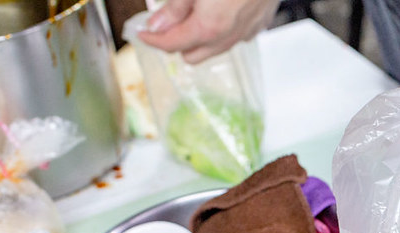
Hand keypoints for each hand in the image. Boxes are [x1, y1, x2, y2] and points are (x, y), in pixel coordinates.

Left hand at [138, 0, 280, 63]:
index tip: (140, 32)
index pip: (171, 44)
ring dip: (199, 38)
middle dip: (176, 43)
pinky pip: (235, 37)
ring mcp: (246, 33)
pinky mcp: (258, 24)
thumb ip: (174, 8)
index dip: (151, 39)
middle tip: (164, 22)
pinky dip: (222, 30)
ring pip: (214, 49)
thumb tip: (158, 25)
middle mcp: (228, 36)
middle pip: (192, 56)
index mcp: (208, 27)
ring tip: (192, 14)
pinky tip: (219, 10)